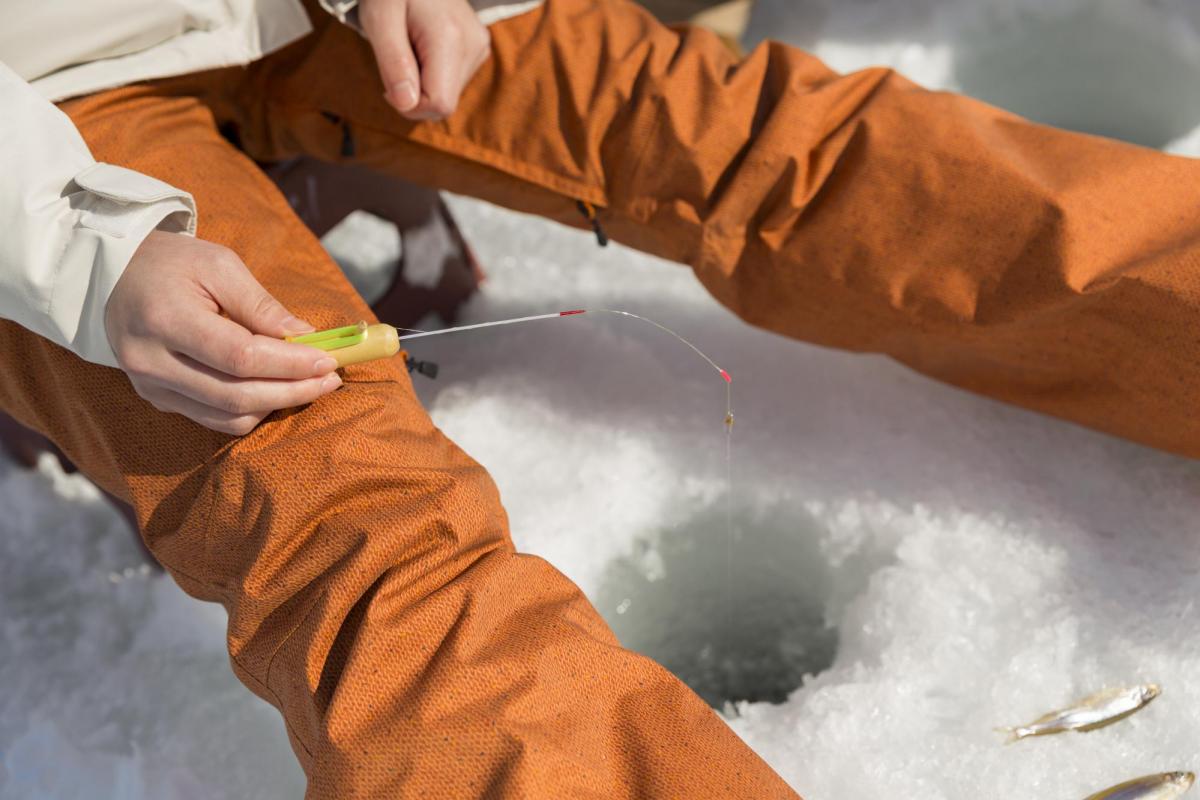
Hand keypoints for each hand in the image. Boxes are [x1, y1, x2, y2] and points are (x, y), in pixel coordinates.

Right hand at [105, 231, 341, 434]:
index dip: (290, 364)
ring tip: (310, 384)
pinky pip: (214, 419)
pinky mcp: (157, 399)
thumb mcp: (219, 265)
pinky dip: (252, 410)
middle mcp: (151, 362)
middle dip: (293, 390)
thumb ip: (261, 305)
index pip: (240, 357)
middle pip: (237, 394)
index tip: (328, 360)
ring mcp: (151, 387)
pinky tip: (276, 390)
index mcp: (165, 319)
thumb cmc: (172, 263)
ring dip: (277, 404)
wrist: (112, 276)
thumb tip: (306, 337)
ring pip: (228, 416)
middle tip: (330, 379)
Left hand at [360, 0, 490, 119]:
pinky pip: (454, 80)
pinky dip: (433, 73)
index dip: (409, 104)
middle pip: (445, 103)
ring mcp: (480, 46)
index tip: (389, 80)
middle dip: (415, 92)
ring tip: (410, 45)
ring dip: (422, 82)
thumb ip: (393, 63)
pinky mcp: (479, 47)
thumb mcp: (379, 19)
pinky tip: (422, 45)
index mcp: (450, 39)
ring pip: (449, 94)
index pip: (439, 104)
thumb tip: (406, 104)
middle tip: (397, 57)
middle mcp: (474, 45)